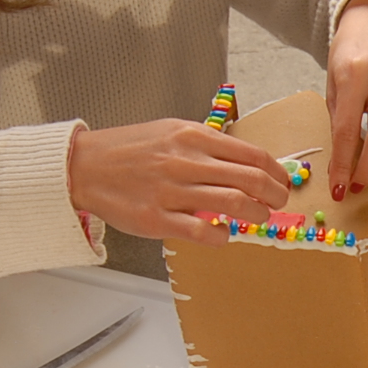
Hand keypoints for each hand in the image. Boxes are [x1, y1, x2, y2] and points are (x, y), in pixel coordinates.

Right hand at [65, 119, 293, 239]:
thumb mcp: (171, 132)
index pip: (251, 154)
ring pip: (233, 204)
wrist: (84, 166)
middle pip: (250, 179)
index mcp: (193, 137)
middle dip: (275, 194)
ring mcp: (171, 191)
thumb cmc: (129, 150)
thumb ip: (207, 145)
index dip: (276, 171)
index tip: (282, 181)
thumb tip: (244, 162)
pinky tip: (223, 234)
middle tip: (278, 202)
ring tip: (258, 218)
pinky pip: (202, 232)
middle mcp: (185, 161)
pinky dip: (222, 236)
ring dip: (256, 214)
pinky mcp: (157, 219)